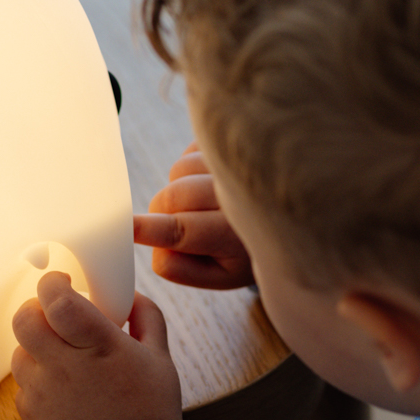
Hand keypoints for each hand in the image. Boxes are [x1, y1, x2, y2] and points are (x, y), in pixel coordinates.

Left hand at [12, 271, 183, 419]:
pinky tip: (60, 386)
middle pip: (24, 319)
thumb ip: (148, 320)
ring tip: (61, 356)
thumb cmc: (149, 413)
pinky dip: (36, 380)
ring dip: (35, 347)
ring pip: (19, 352)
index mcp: (98, 345)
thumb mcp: (161, 361)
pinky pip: (22, 386)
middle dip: (35, 309)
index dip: (54, 284)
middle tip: (53, 315)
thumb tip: (133, 297)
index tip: (64, 284)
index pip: (56, 300)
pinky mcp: (33, 416)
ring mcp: (44, 392)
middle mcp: (64, 366)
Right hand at [133, 142, 254, 289]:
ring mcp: (240, 162)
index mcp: (236, 236)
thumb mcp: (219, 275)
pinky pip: (188, 154)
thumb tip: (153, 246)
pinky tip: (209, 187)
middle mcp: (242, 193)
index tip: (128, 227)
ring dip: (177, 189)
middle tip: (175, 227)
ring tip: (202, 206)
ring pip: (179, 171)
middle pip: (174, 195)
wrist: (290, 217)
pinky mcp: (235, 144)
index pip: (184, 230)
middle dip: (161, 212)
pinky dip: (189, 171)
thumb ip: (180, 268)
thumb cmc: (247, 250)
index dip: (152, 229)